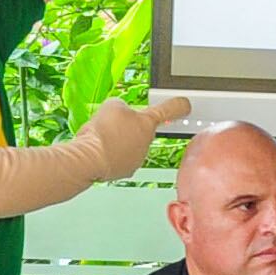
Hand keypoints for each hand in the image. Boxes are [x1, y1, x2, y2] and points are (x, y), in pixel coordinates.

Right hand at [75, 94, 189, 177]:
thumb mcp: (113, 105)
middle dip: (130, 125)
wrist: (89, 158)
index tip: (186, 104)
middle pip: (142, 129)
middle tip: (114, 122)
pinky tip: (99, 148)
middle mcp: (147, 143)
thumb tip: (122, 113)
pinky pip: (118, 156)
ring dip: (118, 140)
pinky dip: (110, 152)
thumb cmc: (102, 131)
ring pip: (129, 144)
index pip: (169, 110)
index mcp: (148, 123)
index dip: (178, 106)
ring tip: (102, 137)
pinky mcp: (124, 170)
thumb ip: (123, 107)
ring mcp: (136, 158)